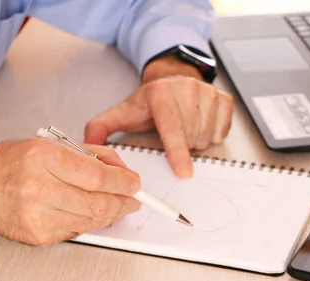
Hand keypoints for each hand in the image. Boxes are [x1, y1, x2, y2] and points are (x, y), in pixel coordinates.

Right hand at [0, 139, 140, 245]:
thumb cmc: (15, 163)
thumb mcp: (52, 145)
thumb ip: (91, 156)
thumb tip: (123, 172)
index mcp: (45, 158)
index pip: (97, 176)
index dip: (123, 182)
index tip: (135, 184)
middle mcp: (39, 187)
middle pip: (98, 203)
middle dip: (124, 203)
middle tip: (133, 200)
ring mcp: (37, 215)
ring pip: (91, 221)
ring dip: (111, 215)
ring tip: (117, 206)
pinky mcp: (37, 235)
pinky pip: (76, 231)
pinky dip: (89, 223)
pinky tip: (90, 214)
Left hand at [84, 57, 233, 177]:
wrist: (172, 78)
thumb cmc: (149, 102)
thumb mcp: (123, 112)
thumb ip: (101, 128)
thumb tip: (86, 145)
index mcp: (160, 94)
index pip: (172, 128)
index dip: (178, 152)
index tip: (184, 173)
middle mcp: (187, 89)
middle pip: (191, 138)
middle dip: (182, 147)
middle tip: (171, 136)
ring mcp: (208, 93)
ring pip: (207, 137)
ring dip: (196, 142)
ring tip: (183, 130)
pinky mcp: (223, 99)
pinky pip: (221, 132)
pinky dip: (211, 136)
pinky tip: (198, 125)